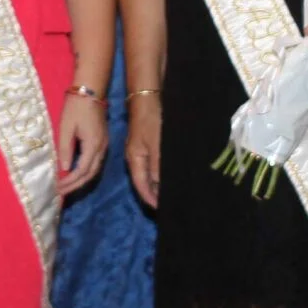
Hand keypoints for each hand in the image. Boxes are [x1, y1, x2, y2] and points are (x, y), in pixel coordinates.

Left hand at [54, 90, 108, 195]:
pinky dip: (85, 171)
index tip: (57, 188)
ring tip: (66, 186)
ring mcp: (104, 145)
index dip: (69, 182)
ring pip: (94, 169)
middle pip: (90, 174)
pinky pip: (95, 162)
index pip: (82, 171)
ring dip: (80, 180)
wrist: (90, 90)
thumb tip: (64, 169)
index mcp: (93, 144)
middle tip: (61, 192)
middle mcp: (102, 148)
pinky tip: (74, 173)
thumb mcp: (66, 127)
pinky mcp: (102, 141)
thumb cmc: (75, 107)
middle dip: (75, 185)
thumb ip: (65, 149)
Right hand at [125, 92, 161, 207]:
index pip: (141, 186)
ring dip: (160, 184)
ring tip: (173, 194)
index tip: (162, 210)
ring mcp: (142, 151)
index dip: (150, 199)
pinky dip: (162, 173)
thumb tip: (160, 187)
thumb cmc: (152, 120)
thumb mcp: (157, 145)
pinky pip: (155, 165)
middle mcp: (136, 158)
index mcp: (134, 159)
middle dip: (155, 195)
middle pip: (144, 182)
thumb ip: (158, 166)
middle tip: (170, 205)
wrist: (148, 97)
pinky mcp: (150, 144)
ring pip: (151, 174)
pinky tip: (172, 175)